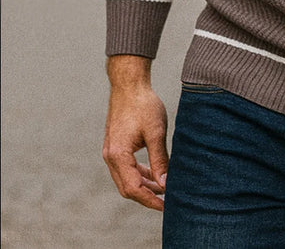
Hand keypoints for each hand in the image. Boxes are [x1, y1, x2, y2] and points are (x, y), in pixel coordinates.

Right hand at [102, 55, 168, 211]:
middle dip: (147, 196)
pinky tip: (154, 173)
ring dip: (144, 185)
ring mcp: (111, 152)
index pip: (133, 189)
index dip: (150, 200)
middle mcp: (110, 157)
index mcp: (118, 155)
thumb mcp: (156, 133)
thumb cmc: (143, 105)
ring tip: (164, 187)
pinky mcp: (115, 146)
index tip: (167, 206)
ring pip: (126, 179)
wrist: (129, 85)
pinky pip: (126, 168)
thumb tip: (165, 184)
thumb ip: (159, 160)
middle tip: (168, 200)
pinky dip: (140, 174)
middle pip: (127, 188)